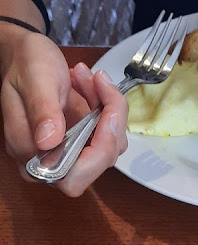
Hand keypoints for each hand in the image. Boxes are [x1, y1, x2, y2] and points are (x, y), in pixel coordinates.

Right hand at [1, 30, 127, 196]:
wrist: (25, 55)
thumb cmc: (24, 64)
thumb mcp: (34, 79)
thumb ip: (42, 109)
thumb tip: (47, 142)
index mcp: (29, 155)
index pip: (73, 175)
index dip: (99, 149)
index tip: (108, 113)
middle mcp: (49, 161)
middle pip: (98, 163)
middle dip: (111, 125)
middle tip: (104, 87)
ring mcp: (68, 152)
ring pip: (109, 147)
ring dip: (109, 111)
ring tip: (92, 80)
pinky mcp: (82, 142)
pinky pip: (108, 136)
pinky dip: (108, 110)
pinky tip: (93, 87)